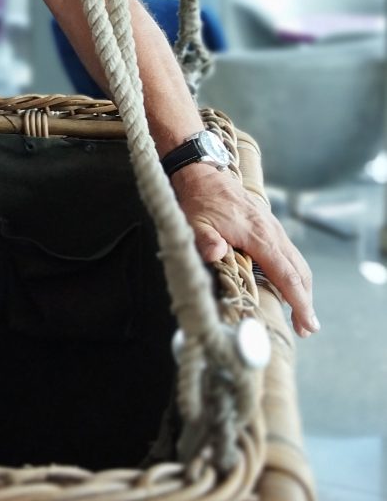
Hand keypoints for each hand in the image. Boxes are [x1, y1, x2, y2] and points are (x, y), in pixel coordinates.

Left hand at [171, 163, 318, 338]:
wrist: (202, 172)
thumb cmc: (197, 199)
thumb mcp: (194, 221)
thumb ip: (204, 239)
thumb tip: (215, 254)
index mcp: (258, 235)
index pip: (286, 274)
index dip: (299, 301)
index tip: (307, 324)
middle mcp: (271, 231)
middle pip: (299, 271)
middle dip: (306, 300)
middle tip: (306, 328)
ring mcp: (272, 227)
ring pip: (297, 261)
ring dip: (302, 287)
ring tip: (301, 313)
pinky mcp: (268, 224)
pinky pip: (288, 252)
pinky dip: (294, 272)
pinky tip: (288, 284)